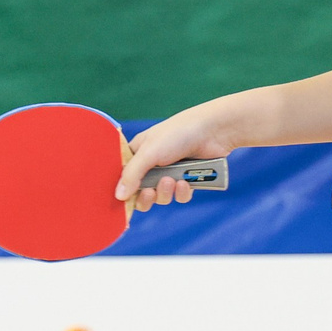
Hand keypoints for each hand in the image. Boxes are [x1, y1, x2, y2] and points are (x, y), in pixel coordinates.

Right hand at [113, 101, 239, 212]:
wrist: (213, 131)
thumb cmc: (177, 134)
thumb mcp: (149, 152)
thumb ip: (132, 175)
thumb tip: (118, 196)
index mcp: (138, 153)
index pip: (123, 177)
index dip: (123, 190)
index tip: (124, 198)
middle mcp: (152, 164)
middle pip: (140, 193)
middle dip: (145, 196)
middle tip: (149, 193)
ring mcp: (170, 173)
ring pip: (161, 197)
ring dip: (165, 192)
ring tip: (171, 181)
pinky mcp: (187, 180)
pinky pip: (179, 196)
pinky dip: (181, 192)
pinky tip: (185, 182)